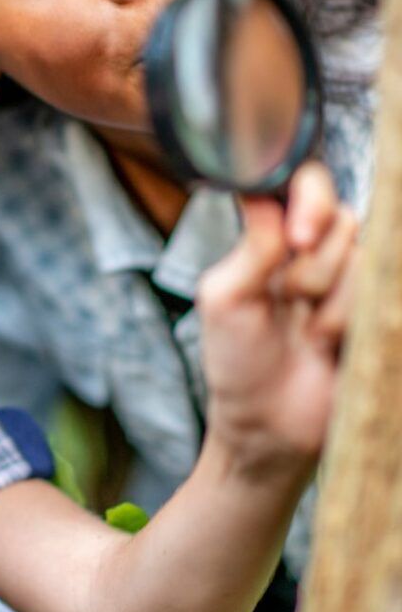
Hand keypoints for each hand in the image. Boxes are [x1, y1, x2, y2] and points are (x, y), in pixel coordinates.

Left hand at [197, 161, 356, 470]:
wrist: (269, 426)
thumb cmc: (237, 362)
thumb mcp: (225, 298)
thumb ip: (253, 244)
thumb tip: (259, 189)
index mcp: (279, 240)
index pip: (310, 185)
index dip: (312, 202)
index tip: (299, 238)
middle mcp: (323, 254)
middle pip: (345, 222)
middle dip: (312, 271)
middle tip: (289, 308)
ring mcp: (357, 284)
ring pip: (368, 261)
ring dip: (334, 307)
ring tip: (310, 337)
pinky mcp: (382, 313)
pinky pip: (388, 292)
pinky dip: (356, 323)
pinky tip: (334, 348)